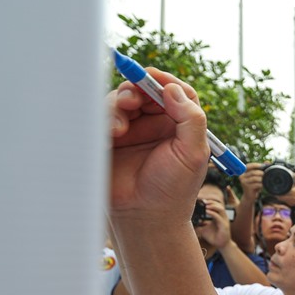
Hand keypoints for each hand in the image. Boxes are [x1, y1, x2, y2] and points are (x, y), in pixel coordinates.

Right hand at [108, 69, 209, 224]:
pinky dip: (104, 118)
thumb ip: (191, 119)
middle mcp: (153, 123)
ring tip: (120, 129)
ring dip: (118, 105)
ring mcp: (129, 130)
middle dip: (135, 88)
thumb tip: (173, 89)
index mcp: (177, 124)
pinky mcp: (108, 140)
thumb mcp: (194, 154)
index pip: (173, 91)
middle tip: (132, 99)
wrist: (145, 218)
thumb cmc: (174, 189)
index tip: (152, 76)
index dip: (164, 80)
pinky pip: (100, 117)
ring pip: (120, 100)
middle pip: (143, 90)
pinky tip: (111, 134)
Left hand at [196, 198, 231, 248]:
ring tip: (205, 205)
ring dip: (213, 206)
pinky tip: (207, 212)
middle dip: (211, 202)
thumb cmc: (213, 237)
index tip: (201, 200)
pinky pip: (219, 217)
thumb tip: (187, 224)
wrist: (221, 245)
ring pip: (221, 209)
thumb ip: (198, 226)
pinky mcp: (224, 226)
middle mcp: (222, 217)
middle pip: (218, 205)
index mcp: (218, 216)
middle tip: (203, 201)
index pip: (215, 206)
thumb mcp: (203, 229)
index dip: (209, 202)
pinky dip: (213, 213)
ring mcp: (224, 221)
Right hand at [240, 162, 264, 200]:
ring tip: (265, 180)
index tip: (263, 165)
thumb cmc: (253, 185)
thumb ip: (261, 169)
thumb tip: (267, 162)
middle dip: (261, 173)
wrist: (249, 196)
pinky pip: (256, 184)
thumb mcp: (256, 177)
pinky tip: (263, 185)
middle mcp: (242, 176)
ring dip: (262, 179)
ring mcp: (244, 182)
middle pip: (253, 172)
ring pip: (255, 178)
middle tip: (266, 174)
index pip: (248, 166)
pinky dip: (261, 184)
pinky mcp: (247, 187)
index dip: (255, 165)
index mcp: (243, 172)